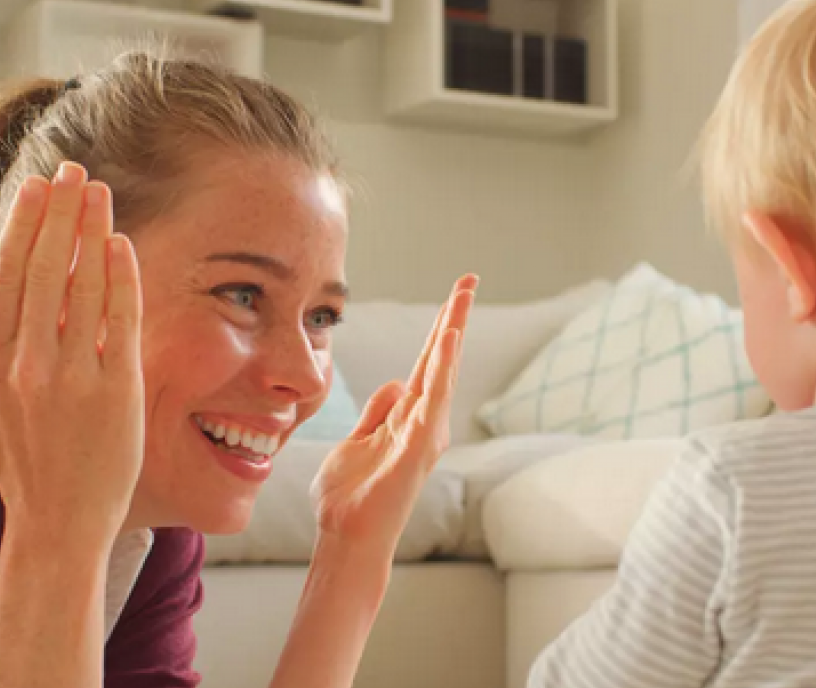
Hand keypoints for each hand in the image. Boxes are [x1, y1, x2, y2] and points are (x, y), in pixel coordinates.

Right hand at [0, 162, 144, 539]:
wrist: (58, 521)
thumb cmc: (13, 465)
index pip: (5, 277)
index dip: (22, 227)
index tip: (36, 188)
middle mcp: (25, 364)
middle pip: (43, 269)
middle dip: (59, 213)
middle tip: (75, 171)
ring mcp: (70, 377)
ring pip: (81, 287)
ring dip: (92, 232)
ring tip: (100, 193)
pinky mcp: (114, 391)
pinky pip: (118, 322)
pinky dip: (120, 280)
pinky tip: (122, 245)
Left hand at [310, 275, 476, 555]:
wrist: (347, 537)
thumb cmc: (351, 497)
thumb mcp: (359, 440)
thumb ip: (378, 412)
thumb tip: (398, 382)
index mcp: (409, 418)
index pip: (427, 363)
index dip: (439, 328)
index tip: (453, 294)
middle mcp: (424, 422)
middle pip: (440, 360)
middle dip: (453, 318)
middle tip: (468, 280)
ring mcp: (424, 434)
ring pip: (441, 373)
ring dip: (451, 334)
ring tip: (460, 298)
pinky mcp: (418, 446)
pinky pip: (432, 399)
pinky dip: (442, 368)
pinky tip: (447, 340)